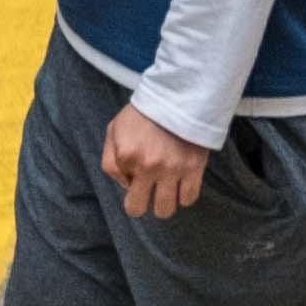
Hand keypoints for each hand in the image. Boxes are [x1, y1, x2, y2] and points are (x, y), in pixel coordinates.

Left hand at [100, 103, 210, 219]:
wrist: (179, 97)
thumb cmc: (143, 115)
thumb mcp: (114, 131)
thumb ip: (110, 161)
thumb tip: (125, 184)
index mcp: (127, 156)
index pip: (121, 188)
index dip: (129, 183)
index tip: (136, 173)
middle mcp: (149, 166)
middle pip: (139, 208)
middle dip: (141, 204)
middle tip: (148, 192)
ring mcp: (173, 169)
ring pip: (166, 208)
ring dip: (164, 204)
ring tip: (166, 190)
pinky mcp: (194, 168)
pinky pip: (190, 198)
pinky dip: (184, 197)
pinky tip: (182, 186)